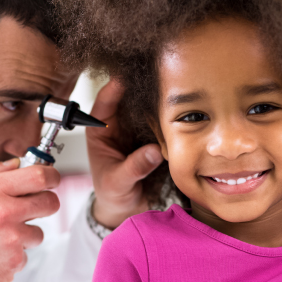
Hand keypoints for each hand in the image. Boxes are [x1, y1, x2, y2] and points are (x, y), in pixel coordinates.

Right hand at [0, 159, 59, 281]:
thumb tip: (15, 164)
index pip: (38, 176)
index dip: (51, 175)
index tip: (51, 178)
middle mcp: (3, 212)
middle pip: (50, 202)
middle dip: (46, 203)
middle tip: (34, 206)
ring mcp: (11, 238)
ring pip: (39, 231)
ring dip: (26, 233)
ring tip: (1, 236)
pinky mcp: (15, 260)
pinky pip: (27, 252)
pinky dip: (15, 253)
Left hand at [87, 79, 163, 229]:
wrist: (126, 209)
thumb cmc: (113, 194)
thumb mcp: (118, 183)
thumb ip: (134, 168)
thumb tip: (154, 151)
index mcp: (100, 131)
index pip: (103, 102)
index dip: (114, 88)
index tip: (125, 77)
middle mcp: (118, 124)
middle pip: (127, 97)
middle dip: (140, 85)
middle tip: (156, 73)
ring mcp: (137, 128)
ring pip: (146, 105)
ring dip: (157, 97)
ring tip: (172, 85)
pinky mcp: (154, 134)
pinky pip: (162, 119)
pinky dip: (170, 113)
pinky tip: (182, 106)